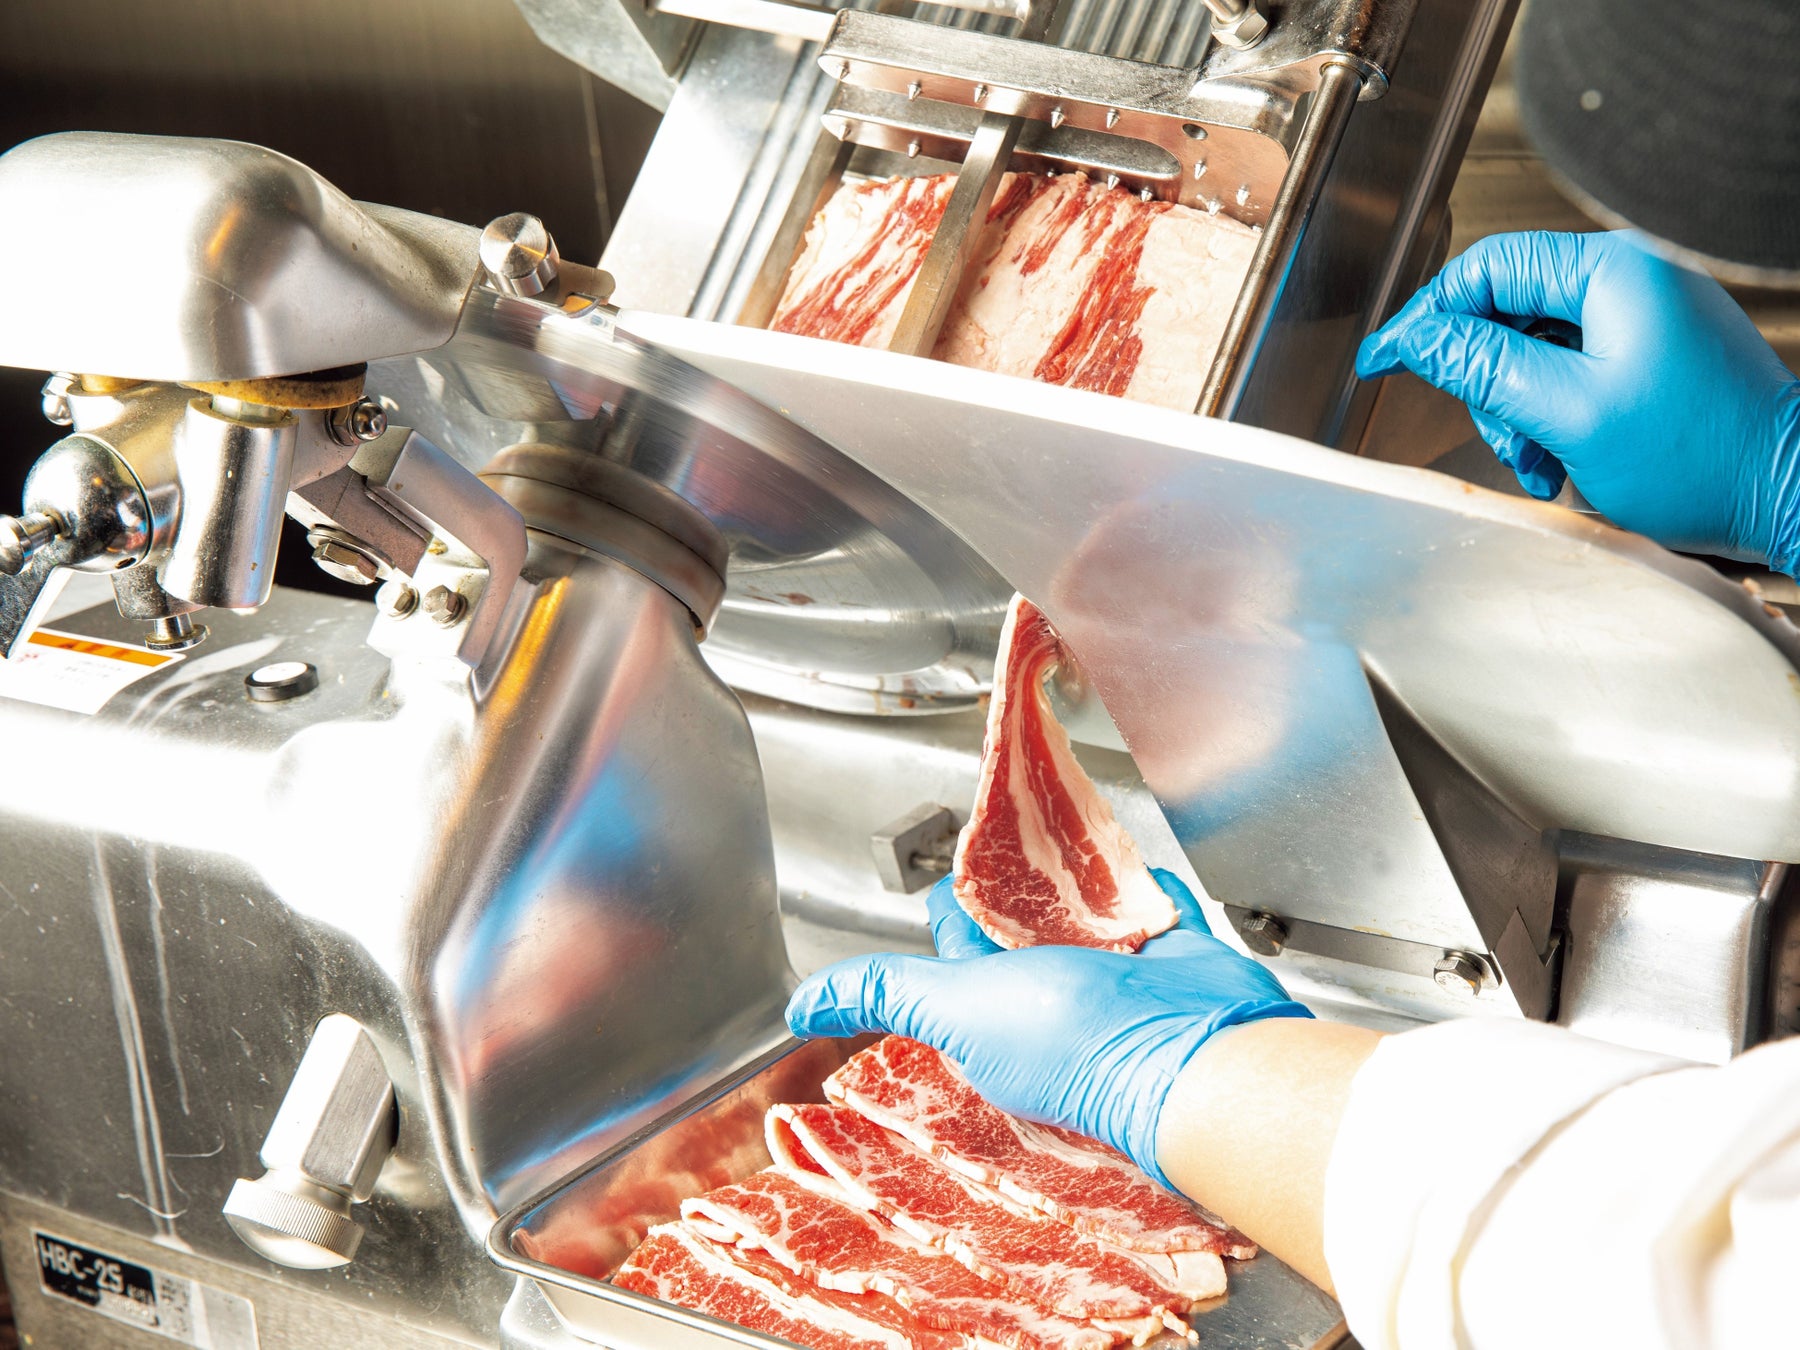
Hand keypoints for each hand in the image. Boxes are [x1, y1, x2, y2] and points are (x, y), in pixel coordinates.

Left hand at [785, 870, 1310, 1185]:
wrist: (1197, 1052)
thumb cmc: (1080, 1040)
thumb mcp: (956, 1009)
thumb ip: (885, 992)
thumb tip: (801, 1010)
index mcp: (998, 1018)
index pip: (958, 953)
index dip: (948, 914)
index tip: (943, 882)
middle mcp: (1055, 1000)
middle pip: (1022, 928)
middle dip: (1010, 887)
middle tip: (998, 839)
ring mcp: (1118, 981)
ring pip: (1083, 916)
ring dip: (1070, 880)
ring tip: (1052, 832)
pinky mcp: (1172, 958)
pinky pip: (1149, 906)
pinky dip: (1137, 882)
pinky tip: (1122, 860)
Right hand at [1356, 230, 1799, 571]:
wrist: (1792, 493)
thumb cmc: (1704, 456)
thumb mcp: (1570, 413)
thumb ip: (1485, 367)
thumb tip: (1416, 340)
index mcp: (1611, 273)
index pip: (1484, 270)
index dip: (1425, 318)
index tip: (1384, 359)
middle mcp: (1626, 282)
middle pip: (1503, 314)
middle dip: (1487, 386)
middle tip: (1506, 440)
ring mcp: (1640, 318)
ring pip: (1529, 351)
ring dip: (1517, 414)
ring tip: (1541, 463)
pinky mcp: (1647, 353)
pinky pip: (1566, 373)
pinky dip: (1549, 418)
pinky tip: (1562, 459)